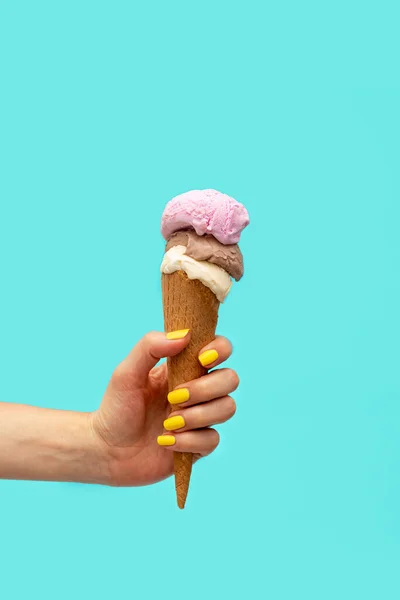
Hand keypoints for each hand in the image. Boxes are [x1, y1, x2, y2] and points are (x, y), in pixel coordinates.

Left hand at [90, 330, 238, 485]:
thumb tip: (184, 335)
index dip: (220, 350)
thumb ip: (150, 347)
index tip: (202, 359)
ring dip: (198, 415)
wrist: (106, 451)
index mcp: (184, 367)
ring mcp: (201, 417)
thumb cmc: (116, 408)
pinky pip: (213, 439)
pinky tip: (165, 441)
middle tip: (174, 397)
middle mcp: (198, 390)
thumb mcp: (126, 372)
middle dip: (206, 388)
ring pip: (227, 408)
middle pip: (230, 379)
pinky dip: (189, 440)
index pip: (220, 349)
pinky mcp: (199, 444)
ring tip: (168, 423)